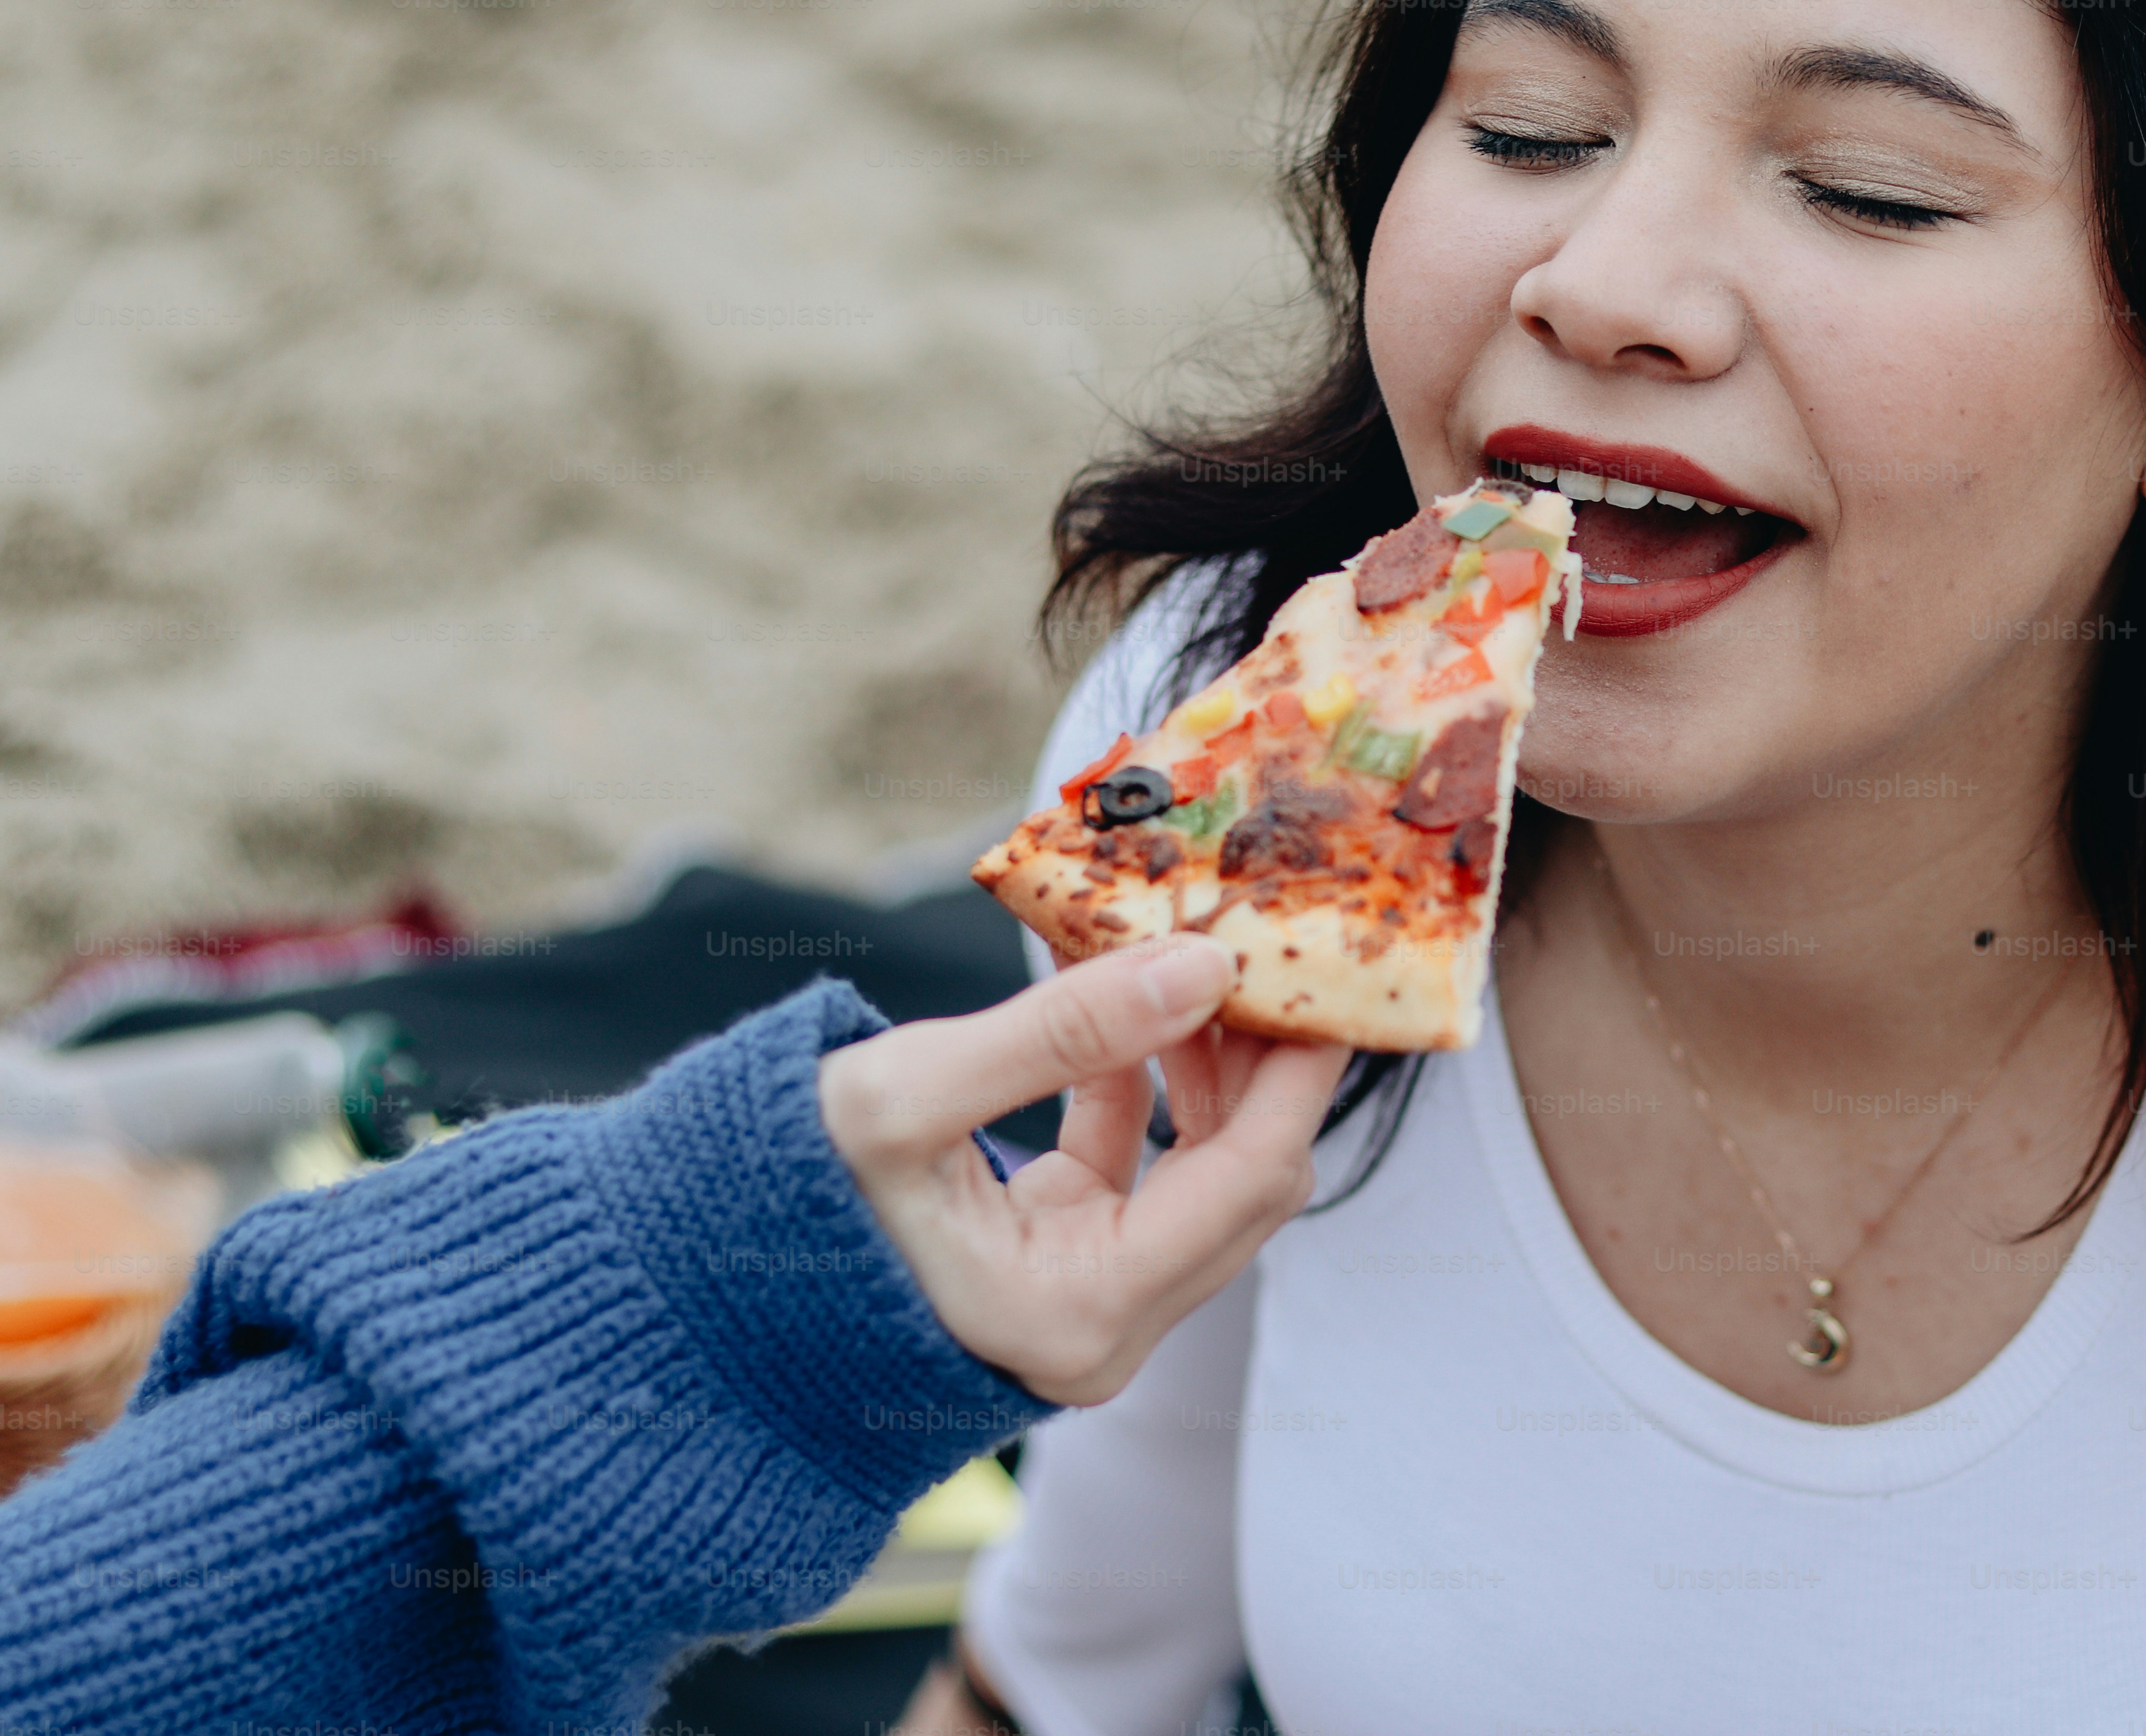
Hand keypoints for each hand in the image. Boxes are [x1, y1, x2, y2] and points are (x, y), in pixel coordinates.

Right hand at [816, 935, 1351, 1404]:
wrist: (692, 1277)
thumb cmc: (777, 1197)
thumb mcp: (908, 1097)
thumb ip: (1063, 1032)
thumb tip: (1202, 963)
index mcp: (1080, 1312)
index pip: (1253, 1177)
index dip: (1300, 1068)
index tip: (1326, 966)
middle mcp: (1102, 1329)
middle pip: (1245, 1178)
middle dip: (1263, 1057)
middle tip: (1264, 943)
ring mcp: (1083, 1302)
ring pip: (1200, 1171)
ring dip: (1204, 1061)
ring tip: (1189, 953)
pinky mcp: (1054, 1263)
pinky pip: (1136, 1171)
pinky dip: (1140, 1084)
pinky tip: (1124, 998)